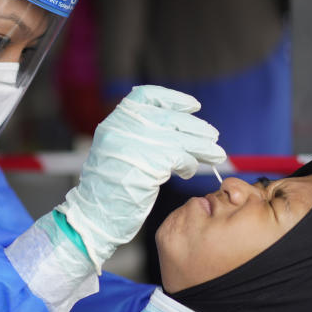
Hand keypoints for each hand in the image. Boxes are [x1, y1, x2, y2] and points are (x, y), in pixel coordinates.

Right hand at [58, 85, 225, 271]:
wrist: (95, 215)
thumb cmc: (108, 186)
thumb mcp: (116, 149)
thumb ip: (138, 133)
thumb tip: (176, 124)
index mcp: (116, 121)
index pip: (148, 96)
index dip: (174, 99)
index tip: (193, 106)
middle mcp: (124, 128)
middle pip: (170, 118)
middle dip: (196, 127)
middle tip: (213, 136)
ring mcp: (136, 145)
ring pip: (180, 139)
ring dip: (202, 147)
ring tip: (216, 155)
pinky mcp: (149, 166)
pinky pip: (180, 159)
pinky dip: (190, 164)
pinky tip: (191, 171)